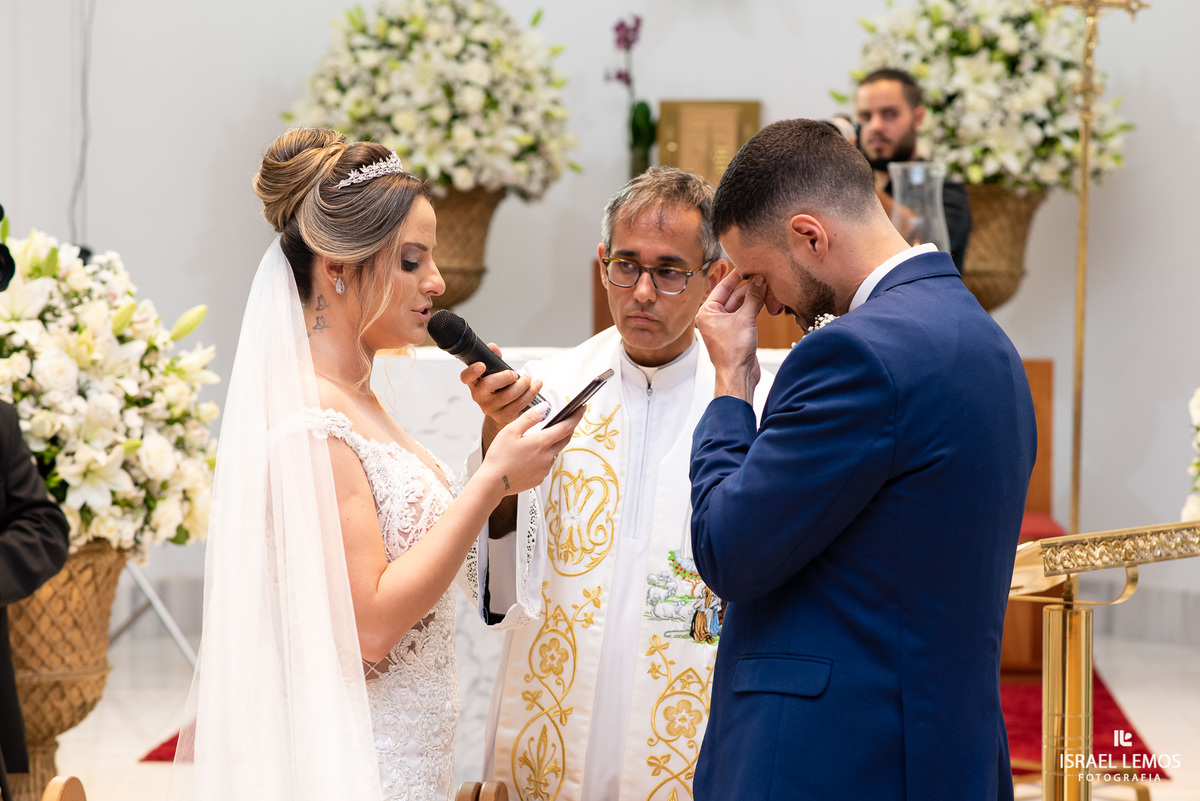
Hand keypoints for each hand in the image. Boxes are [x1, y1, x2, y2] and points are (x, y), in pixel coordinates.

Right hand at [459, 343, 543, 448]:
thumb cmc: (498, 387)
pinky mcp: (503, 416)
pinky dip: (531, 392)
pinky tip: (536, 386)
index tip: (482, 365)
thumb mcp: (494, 372)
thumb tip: (493, 347)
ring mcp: (490, 408)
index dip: (472, 371)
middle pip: (489, 384)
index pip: (466, 376)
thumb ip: (494, 358)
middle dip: (506, 376)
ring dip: (524, 384)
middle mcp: (479, 396)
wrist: (502, 409)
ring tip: (528, 378)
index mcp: (474, 383)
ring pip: (509, 395)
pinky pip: (520, 403)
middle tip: (515, 374)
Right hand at [480, 401, 584, 495]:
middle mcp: (547, 457)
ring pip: (555, 452)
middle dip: (568, 428)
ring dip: (553, 443)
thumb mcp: (511, 431)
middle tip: (566, 419)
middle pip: (565, 439)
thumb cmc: (498, 457)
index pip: (566, 427)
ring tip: (539, 439)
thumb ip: (530, 418)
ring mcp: (545, 469)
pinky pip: (547, 464)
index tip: (581, 408)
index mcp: (541, 443)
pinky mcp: (540, 478)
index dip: (576, 416)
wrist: (493, 483)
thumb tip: (545, 408)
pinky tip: (530, 456)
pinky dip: (544, 456)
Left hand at [696, 270, 762, 401]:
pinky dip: (755, 308)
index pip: (722, 288)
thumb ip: (753, 298)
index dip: (736, 277)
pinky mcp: (736, 333)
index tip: (747, 266)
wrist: (738, 376)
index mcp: (707, 312)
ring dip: (754, 297)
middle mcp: (714, 318)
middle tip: (764, 276)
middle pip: (733, 296)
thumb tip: (759, 281)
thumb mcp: (745, 319)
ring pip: (741, 305)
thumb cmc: (733, 352)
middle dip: (749, 287)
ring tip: (768, 286)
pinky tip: (766, 300)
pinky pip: (746, 315)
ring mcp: (725, 326)